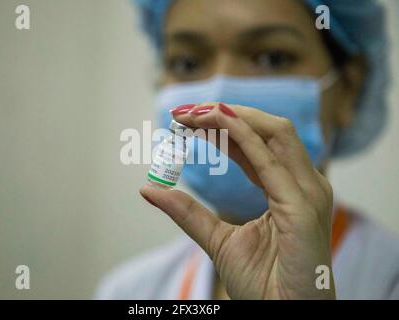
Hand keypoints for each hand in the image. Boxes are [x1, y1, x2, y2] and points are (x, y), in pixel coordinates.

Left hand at [140, 103, 334, 298]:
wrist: (282, 316)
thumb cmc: (261, 283)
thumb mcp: (216, 239)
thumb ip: (187, 212)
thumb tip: (150, 188)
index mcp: (287, 189)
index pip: (254, 145)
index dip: (220, 127)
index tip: (184, 121)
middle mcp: (302, 184)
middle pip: (267, 129)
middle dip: (225, 113)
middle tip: (184, 111)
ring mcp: (306, 192)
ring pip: (273, 132)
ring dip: (231, 116)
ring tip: (193, 113)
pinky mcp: (302, 206)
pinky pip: (270, 158)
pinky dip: (243, 134)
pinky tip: (215, 122)